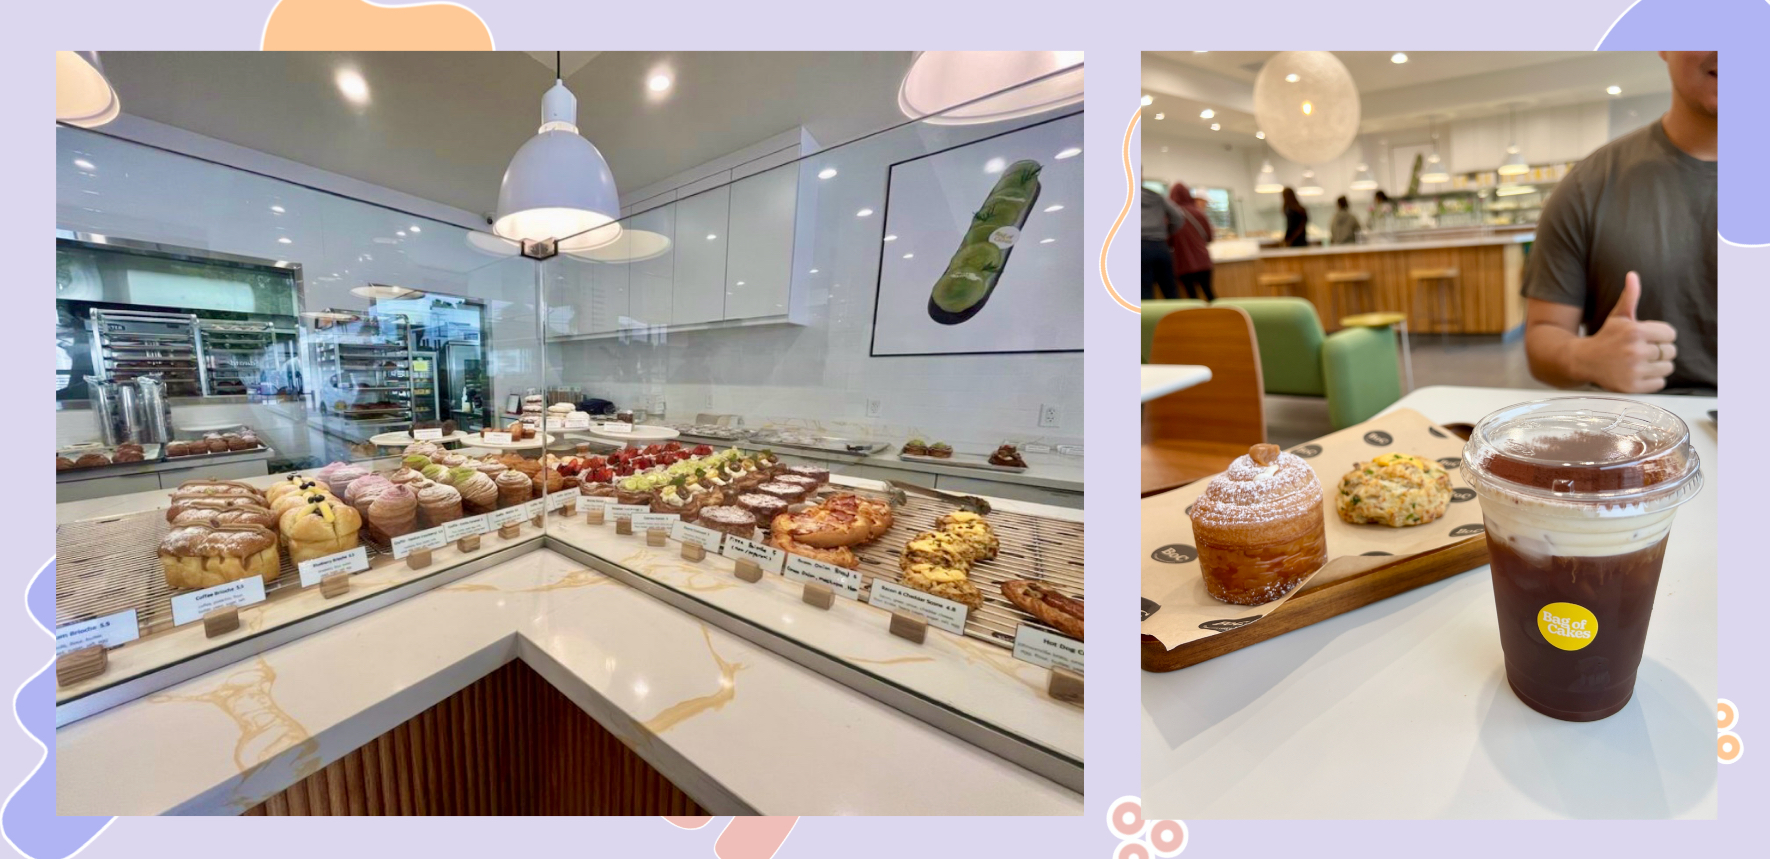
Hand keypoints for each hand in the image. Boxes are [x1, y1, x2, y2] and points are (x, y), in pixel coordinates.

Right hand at [1575, 272, 1677, 392]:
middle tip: (1644, 351)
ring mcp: (1634, 370)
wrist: (1582, 360)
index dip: (1661, 336)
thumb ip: (1630, 296)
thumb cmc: (1606, 337)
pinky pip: (1660, 383)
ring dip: (1658, 366)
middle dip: (1660, 351)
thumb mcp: (1618, 316)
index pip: (1670, 334)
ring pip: (1667, 368)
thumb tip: (1632, 275)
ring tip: (1642, 363)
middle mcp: (1635, 351)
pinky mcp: (1632, 387)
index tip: (1648, 338)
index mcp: (1635, 331)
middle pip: (1671, 352)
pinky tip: (1638, 373)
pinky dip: (1653, 380)